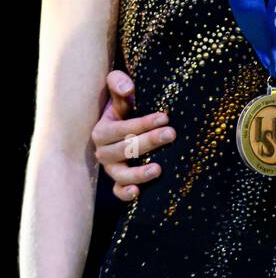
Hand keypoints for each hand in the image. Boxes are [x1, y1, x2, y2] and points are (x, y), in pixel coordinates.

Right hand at [92, 70, 173, 200]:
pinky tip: (138, 192)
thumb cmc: (126, 108)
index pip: (121, 128)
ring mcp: (111, 168)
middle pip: (124, 149)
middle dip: (149, 141)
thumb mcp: (120, 94)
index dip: (142, 123)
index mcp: (102, 130)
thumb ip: (119, 83)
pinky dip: (126, 193)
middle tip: (171, 133)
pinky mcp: (119, 181)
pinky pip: (118, 192)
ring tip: (158, 169)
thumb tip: (128, 88)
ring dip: (138, 173)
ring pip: (120, 173)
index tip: (164, 117)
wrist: (126, 126)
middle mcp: (104, 151)